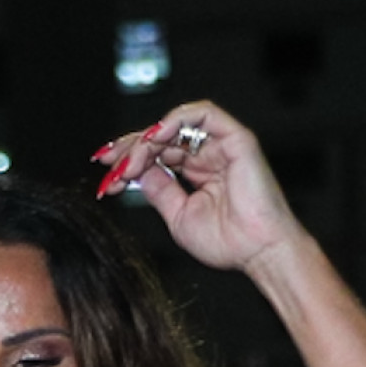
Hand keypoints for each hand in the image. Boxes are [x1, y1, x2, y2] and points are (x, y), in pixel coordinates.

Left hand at [94, 103, 300, 272]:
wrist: (259, 252)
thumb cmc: (229, 242)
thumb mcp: (179, 217)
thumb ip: (159, 191)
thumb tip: (135, 174)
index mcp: (195, 172)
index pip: (156, 156)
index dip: (129, 161)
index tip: (106, 174)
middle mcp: (206, 154)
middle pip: (161, 138)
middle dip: (130, 149)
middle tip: (109, 163)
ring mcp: (220, 144)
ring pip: (175, 125)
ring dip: (148, 139)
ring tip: (131, 161)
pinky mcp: (235, 137)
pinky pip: (202, 114)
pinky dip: (175, 120)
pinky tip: (155, 138)